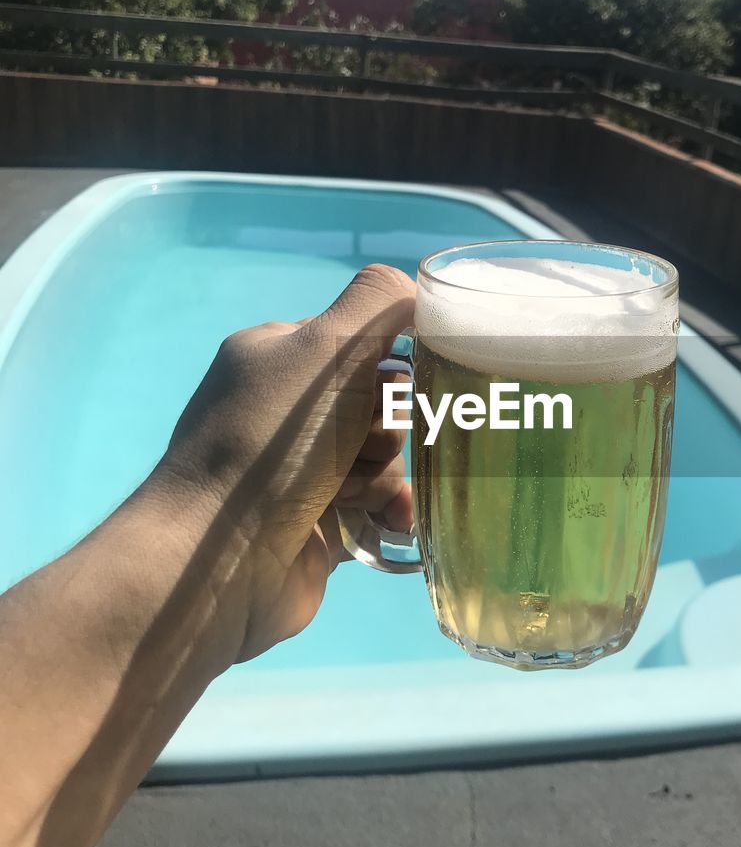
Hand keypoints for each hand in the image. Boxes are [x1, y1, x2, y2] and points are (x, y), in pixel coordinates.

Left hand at [147, 263, 414, 664]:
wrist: (221, 560)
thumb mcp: (326, 349)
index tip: (387, 389)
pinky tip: (386, 522)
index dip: (388, 368)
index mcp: (278, 358)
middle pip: (381, 405)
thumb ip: (378, 303)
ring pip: (385, 459)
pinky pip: (378, 508)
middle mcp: (287, 413)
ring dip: (383, 475)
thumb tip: (413, 286)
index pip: (362, 345)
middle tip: (360, 445)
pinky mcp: (320, 526)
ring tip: (353, 495)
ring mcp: (302, 473)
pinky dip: (388, 512)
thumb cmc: (274, 442)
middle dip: (386, 428)